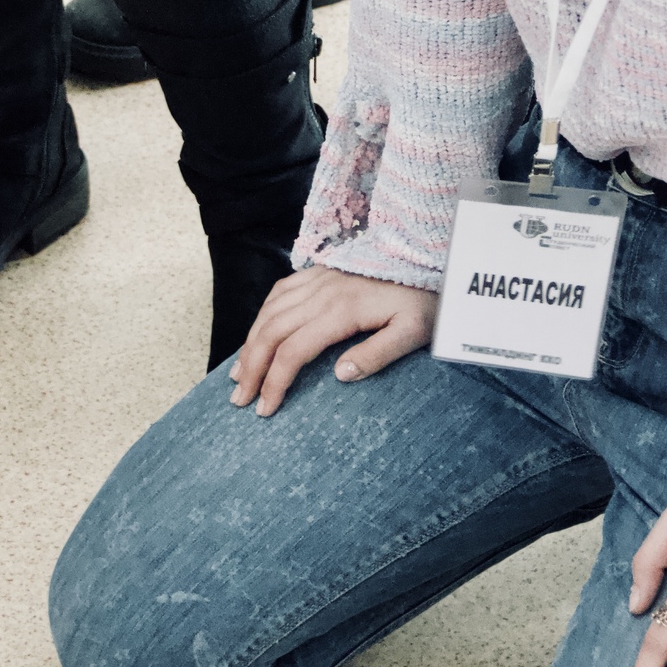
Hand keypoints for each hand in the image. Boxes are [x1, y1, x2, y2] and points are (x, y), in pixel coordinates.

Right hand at [229, 268, 437, 418]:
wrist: (428, 257)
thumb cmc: (424, 301)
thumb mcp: (413, 332)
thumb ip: (378, 354)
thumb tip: (339, 375)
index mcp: (342, 310)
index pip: (293, 350)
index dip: (274, 382)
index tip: (265, 408)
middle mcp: (322, 292)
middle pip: (271, 331)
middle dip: (251, 368)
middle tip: (239, 399)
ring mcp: (318, 278)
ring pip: (269, 311)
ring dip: (249, 344)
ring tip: (238, 374)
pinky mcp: (320, 271)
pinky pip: (279, 291)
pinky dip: (261, 316)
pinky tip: (257, 333)